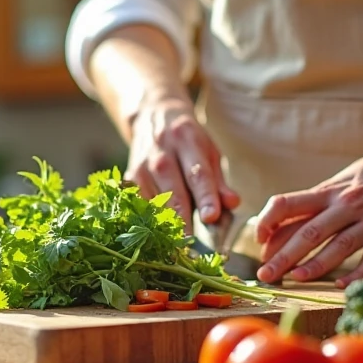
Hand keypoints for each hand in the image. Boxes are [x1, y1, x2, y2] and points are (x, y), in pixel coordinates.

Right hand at [124, 96, 240, 232]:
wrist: (152, 116)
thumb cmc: (188, 140)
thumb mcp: (209, 151)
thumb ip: (219, 180)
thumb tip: (232, 204)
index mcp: (187, 140)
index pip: (198, 173)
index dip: (206, 196)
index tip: (212, 218)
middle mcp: (161, 152)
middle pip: (173, 191)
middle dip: (183, 218)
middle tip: (193, 244)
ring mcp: (142, 166)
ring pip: (154, 201)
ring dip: (165, 225)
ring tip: (177, 246)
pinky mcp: (130, 178)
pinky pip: (139, 204)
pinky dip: (148, 221)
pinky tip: (157, 236)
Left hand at [254, 126, 362, 287]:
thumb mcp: (351, 176)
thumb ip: (325, 198)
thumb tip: (292, 219)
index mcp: (334, 190)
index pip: (290, 204)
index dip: (269, 222)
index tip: (258, 240)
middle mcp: (350, 204)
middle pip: (308, 232)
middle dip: (282, 256)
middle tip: (264, 274)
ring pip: (338, 246)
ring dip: (314, 266)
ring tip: (294, 279)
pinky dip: (358, 274)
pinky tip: (342, 286)